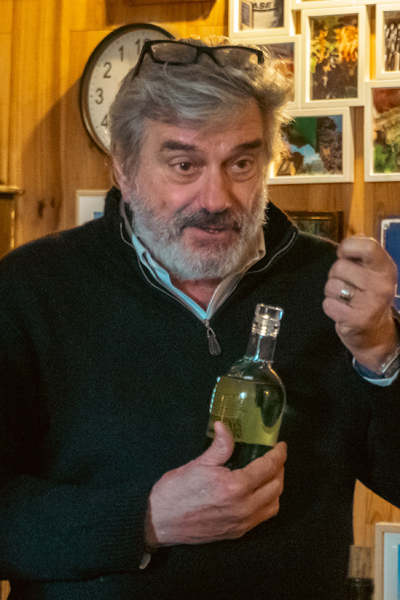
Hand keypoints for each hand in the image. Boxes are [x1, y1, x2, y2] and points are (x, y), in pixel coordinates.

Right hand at [145, 421, 286, 547]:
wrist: (159, 521)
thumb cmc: (176, 490)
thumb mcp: (199, 463)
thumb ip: (220, 445)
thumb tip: (225, 425)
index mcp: (236, 487)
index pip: (268, 468)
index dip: (278, 455)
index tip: (281, 446)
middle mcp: (244, 508)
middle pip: (276, 487)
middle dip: (280, 469)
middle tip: (274, 457)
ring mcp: (241, 523)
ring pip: (273, 505)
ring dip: (276, 488)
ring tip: (269, 475)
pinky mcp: (236, 533)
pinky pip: (262, 518)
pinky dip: (268, 503)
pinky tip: (259, 493)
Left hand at [323, 235, 397, 370]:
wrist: (376, 334)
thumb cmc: (369, 296)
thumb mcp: (373, 272)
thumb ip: (363, 253)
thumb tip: (353, 239)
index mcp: (386, 269)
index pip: (366, 246)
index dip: (347, 248)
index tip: (345, 256)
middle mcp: (381, 285)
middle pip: (340, 266)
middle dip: (336, 275)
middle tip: (347, 286)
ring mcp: (370, 303)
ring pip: (331, 285)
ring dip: (332, 293)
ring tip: (345, 299)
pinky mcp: (356, 320)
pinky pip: (328, 304)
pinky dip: (331, 308)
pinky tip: (343, 311)